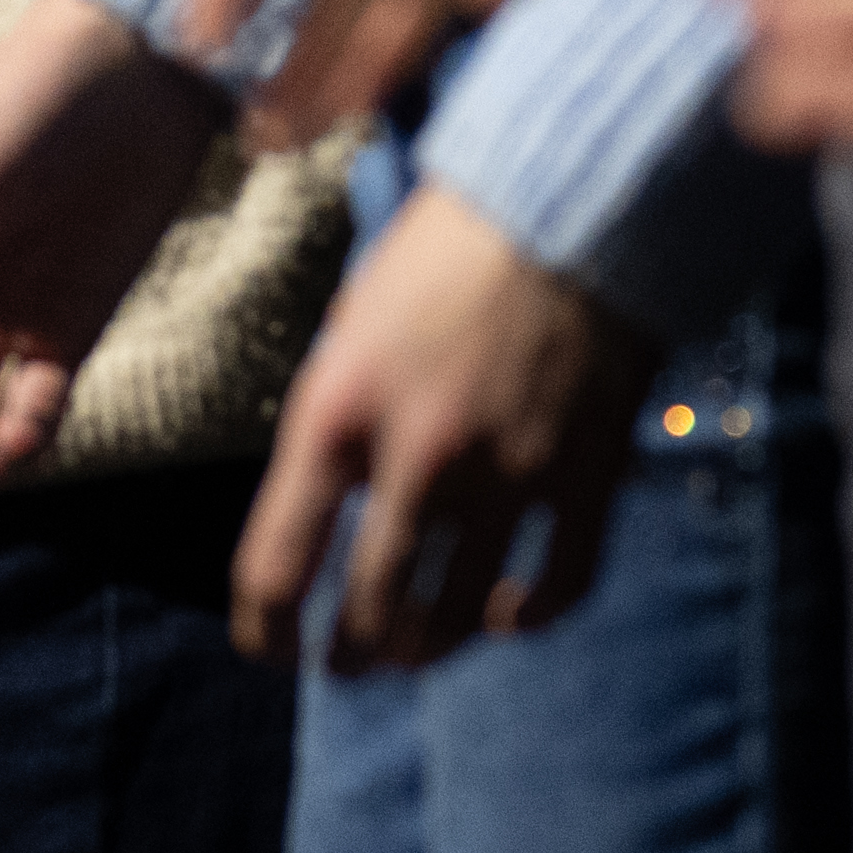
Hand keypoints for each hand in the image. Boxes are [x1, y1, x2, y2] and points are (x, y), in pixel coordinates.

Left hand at [231, 180, 633, 665]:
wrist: (574, 189)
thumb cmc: (447, 244)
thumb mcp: (356, 322)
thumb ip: (341, 417)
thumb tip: (334, 499)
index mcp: (337, 410)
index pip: (277, 563)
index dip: (265, 627)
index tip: (270, 647)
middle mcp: (417, 454)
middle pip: (371, 609)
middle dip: (351, 654)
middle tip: (347, 663)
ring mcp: (509, 470)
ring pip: (458, 615)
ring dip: (429, 647)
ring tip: (415, 652)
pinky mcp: (587, 471)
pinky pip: (558, 584)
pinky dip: (528, 613)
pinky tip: (507, 614)